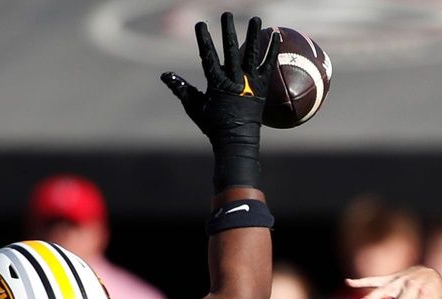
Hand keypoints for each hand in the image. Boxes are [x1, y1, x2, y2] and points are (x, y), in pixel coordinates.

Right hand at [161, 12, 279, 189]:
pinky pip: (268, 65)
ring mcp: (250, 82)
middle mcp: (234, 79)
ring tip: (256, 18)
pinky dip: (272, 50)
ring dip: (253, 34)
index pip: (208, 55)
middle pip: (230, 49)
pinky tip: (276, 35)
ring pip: (252, 53)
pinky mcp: (262, 87)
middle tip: (226, 14)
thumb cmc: (213, 125)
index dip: (203, 39)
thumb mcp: (194, 107)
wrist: (237, 141)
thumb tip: (165, 75)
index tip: (200, 24)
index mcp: (216, 83)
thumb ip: (181, 88)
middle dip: (227, 30)